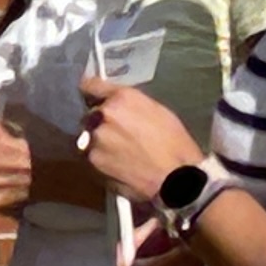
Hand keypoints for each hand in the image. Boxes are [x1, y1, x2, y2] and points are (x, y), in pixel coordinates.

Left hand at [74, 75, 200, 199]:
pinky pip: (91, 157)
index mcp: (122, 99)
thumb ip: (131, 105)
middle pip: (91, 116)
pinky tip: (120, 165)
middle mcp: (103, 116)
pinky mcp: (92, 162)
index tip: (90, 94)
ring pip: (89, 138)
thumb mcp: (158, 111)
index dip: (91, 91)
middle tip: (120, 134)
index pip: (91, 86)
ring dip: (100, 142)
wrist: (175, 179)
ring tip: (123, 153)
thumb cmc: (175, 144)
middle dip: (101, 122)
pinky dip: (101, 159)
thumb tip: (119, 105)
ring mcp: (94, 140)